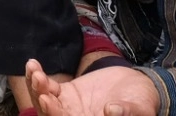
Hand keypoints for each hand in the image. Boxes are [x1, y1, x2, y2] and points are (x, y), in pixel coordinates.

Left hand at [27, 61, 159, 115]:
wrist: (138, 88)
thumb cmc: (142, 104)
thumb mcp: (139, 109)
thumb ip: (126, 113)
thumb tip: (111, 111)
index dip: (55, 115)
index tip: (47, 100)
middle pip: (50, 115)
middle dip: (41, 101)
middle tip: (39, 84)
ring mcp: (67, 108)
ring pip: (44, 102)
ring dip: (36, 87)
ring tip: (35, 71)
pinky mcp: (65, 93)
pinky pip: (47, 87)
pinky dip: (38, 77)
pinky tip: (33, 65)